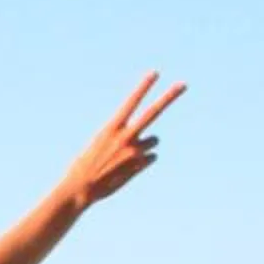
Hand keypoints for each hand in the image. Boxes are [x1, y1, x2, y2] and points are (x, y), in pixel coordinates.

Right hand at [58, 72, 186, 210]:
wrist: (79, 189)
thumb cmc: (84, 166)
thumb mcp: (97, 144)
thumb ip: (121, 137)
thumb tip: (151, 142)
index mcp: (111, 128)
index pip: (131, 103)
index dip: (143, 87)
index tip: (155, 73)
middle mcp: (126, 137)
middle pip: (152, 113)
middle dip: (169, 97)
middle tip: (183, 84)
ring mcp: (135, 151)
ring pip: (153, 140)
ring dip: (144, 146)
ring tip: (124, 157)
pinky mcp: (140, 164)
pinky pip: (151, 157)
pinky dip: (142, 161)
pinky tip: (126, 169)